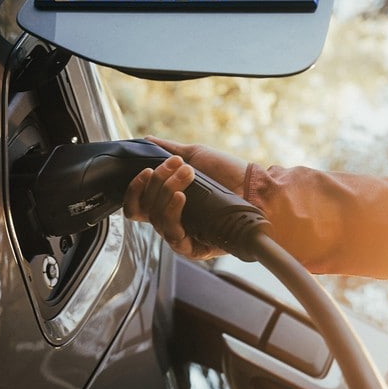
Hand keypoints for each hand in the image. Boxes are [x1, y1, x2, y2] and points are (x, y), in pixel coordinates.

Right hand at [122, 136, 247, 259]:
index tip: (145, 171)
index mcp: (165, 205)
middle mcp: (170, 223)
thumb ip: (168, 150)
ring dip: (168, 190)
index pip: (137, 205)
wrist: (253, 187)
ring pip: (156, 219)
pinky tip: (181, 197)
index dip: (134, 190)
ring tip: (187, 173)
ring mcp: (181, 236)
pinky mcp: (193, 249)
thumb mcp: (195, 156)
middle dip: (158, 182)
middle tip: (177, 165)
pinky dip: (172, 213)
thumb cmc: (227, 174)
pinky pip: (172, 235)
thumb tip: (146, 140)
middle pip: (145, 209)